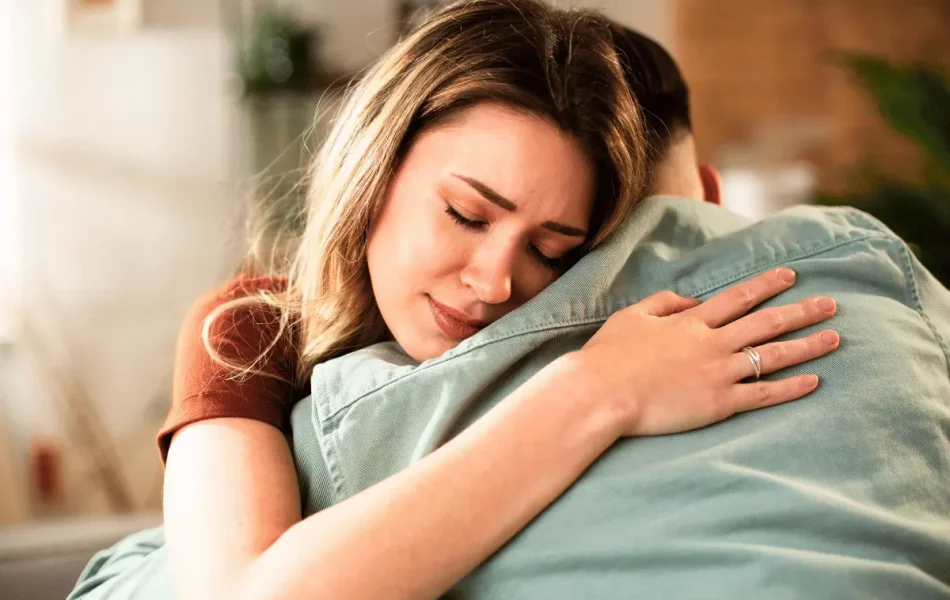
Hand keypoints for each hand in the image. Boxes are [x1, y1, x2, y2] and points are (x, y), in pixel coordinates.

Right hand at [573, 267, 838, 437]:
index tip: (790, 276)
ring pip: (773, 355)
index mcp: (691, 321)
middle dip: (801, 311)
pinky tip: (814, 381)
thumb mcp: (631, 316)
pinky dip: (791, 387)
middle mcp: (712, 342)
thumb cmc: (608, 356)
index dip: (766, 285)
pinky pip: (764, 393)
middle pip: (766, 322)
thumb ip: (663, 303)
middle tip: (830, 304)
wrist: (601, 393)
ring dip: (807, 345)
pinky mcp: (719, 403)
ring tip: (835, 338)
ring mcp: (718, 372)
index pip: (738, 297)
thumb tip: (689, 299)